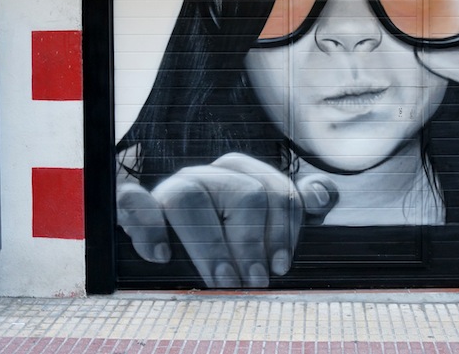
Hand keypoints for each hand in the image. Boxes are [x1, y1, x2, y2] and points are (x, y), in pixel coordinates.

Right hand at [117, 152, 337, 287]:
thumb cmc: (229, 243)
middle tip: (254, 283)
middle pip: (244, 194)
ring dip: (210, 245)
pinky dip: (146, 225)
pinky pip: (133, 203)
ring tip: (221, 280)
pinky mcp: (138, 206)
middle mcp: (209, 175)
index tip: (280, 267)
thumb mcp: (267, 227)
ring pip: (191, 198)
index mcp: (243, 174)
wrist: (170, 250)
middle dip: (252, 243)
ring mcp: (172, 188)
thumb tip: (324, 196)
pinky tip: (160, 255)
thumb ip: (297, 207)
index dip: (284, 231)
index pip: (277, 191)